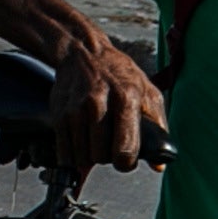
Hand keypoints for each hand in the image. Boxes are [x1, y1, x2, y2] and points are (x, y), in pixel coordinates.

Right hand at [48, 41, 168, 172]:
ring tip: (97, 140)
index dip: (127, 162)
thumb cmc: (121, 75)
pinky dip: (74, 154)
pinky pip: (65, 152)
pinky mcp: (59, 115)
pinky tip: (83, 141)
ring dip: (90, 156)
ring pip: (82, 157)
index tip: (126, 159)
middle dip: (108, 158)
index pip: (125, 149)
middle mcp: (98, 104)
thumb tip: (159, 165)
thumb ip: (158, 128)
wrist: (84, 53)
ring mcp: (76, 110)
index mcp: (126, 99)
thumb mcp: (148, 92)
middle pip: (102, 156)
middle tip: (111, 145)